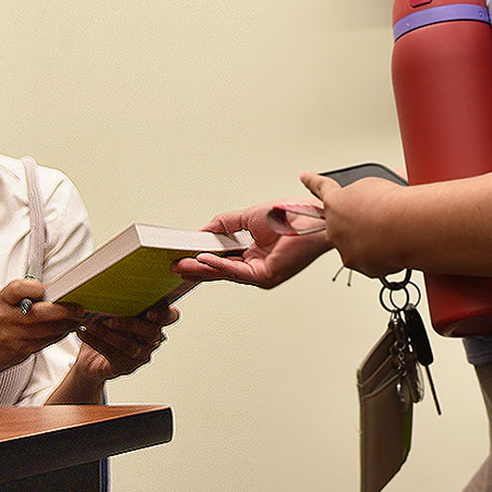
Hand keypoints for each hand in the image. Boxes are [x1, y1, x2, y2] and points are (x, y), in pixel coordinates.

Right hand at [0, 278, 82, 382]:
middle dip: (63, 311)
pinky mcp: (20, 349)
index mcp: (5, 299)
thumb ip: (31, 293)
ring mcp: (11, 335)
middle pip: (38, 313)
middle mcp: (5, 317)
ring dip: (65, 325)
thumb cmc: (5, 319)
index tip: (49, 289)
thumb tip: (60, 287)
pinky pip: (45, 342)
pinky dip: (59, 335)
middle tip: (78, 309)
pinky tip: (65, 329)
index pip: (17, 289)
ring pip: (46, 330)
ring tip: (76, 319)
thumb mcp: (11, 301)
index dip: (34, 288)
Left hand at [72, 301, 177, 381]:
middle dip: (129, 324)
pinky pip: (112, 354)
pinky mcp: (126, 366)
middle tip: (109, 319)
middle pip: (151, 332)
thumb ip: (121, 300)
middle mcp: (152, 339)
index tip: (151, 312)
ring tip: (90, 324)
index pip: (171, 316)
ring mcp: (141, 355)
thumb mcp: (115, 310)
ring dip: (106, 333)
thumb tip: (112, 283)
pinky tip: (83, 333)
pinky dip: (95, 342)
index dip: (165, 314)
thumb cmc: (106, 328)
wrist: (91, 358)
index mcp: (154, 320)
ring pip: (128, 344)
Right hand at [170, 200, 332, 288]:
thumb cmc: (294, 216)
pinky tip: (204, 260)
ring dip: (202, 269)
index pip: (222, 258)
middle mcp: (257, 266)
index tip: (184, 254)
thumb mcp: (248, 216)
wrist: (315, 217)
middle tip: (176, 265)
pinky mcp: (266, 275)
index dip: (202, 257)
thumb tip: (202, 230)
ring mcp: (261, 273)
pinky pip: (237, 272)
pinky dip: (218, 265)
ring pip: (225, 273)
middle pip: (220, 269)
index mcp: (254, 253)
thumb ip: (223, 224)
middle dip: (196, 268)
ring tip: (182, 265)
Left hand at [299, 171, 411, 279]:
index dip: (313, 182)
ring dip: (371, 238)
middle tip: (379, 217)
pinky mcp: (361, 266)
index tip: (304, 177)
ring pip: (358, 243)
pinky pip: (370, 259)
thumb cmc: (390, 204)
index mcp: (335, 202)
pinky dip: (381, 253)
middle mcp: (335, 228)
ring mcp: (346, 249)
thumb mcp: (373, 185)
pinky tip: (393, 243)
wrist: (405, 227)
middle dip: (358, 220)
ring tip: (391, 230)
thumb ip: (362, 193)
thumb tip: (369, 198)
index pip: (322, 189)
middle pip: (343, 223)